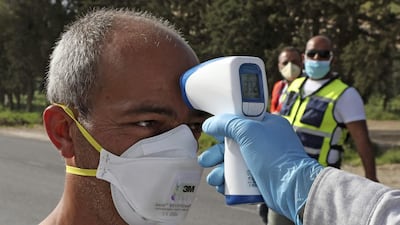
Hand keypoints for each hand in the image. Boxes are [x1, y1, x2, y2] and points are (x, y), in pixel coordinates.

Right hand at [198, 113, 323, 222]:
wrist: (292, 188)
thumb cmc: (274, 155)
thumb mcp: (249, 131)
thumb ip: (228, 124)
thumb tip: (210, 123)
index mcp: (266, 125)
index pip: (240, 121)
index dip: (224, 127)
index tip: (212, 132)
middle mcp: (264, 143)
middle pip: (232, 145)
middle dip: (216, 154)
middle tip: (205, 160)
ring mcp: (262, 162)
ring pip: (233, 164)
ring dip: (219, 170)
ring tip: (213, 178)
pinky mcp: (259, 180)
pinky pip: (238, 179)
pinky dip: (228, 182)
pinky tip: (221, 186)